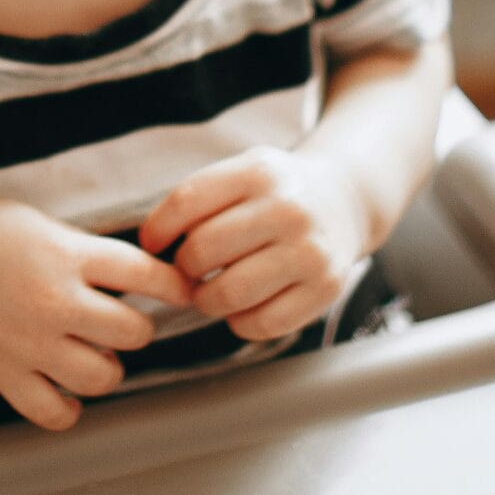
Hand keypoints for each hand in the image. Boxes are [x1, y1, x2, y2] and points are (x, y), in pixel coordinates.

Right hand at [0, 192, 192, 431]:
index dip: (174, 286)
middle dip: (136, 328)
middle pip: (134, 333)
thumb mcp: (42, 225)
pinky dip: (67, 408)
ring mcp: (28, 342)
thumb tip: (137, 277)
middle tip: (120, 320)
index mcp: (68, 255)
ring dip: (106, 367)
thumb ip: (86, 252)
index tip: (180, 291)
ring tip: (91, 352)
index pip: (147, 276)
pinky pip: (54, 413)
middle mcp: (54, 301)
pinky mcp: (2, 373)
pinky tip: (64, 390)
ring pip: (103, 377)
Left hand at [137, 146, 368, 341]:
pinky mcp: (325, 289)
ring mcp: (309, 251)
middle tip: (190, 270)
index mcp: (259, 171)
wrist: (346, 201)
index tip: (152, 244)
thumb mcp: (244, 172)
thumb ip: (199, 199)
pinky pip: (261, 323)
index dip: (157, 229)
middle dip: (184, 268)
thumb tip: (149, 244)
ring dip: (207, 299)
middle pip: (202, 250)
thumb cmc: (277, 192)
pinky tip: (243, 306)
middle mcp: (288, 208)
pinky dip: (240, 322)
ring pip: (229, 293)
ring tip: (211, 291)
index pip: (187, 201)